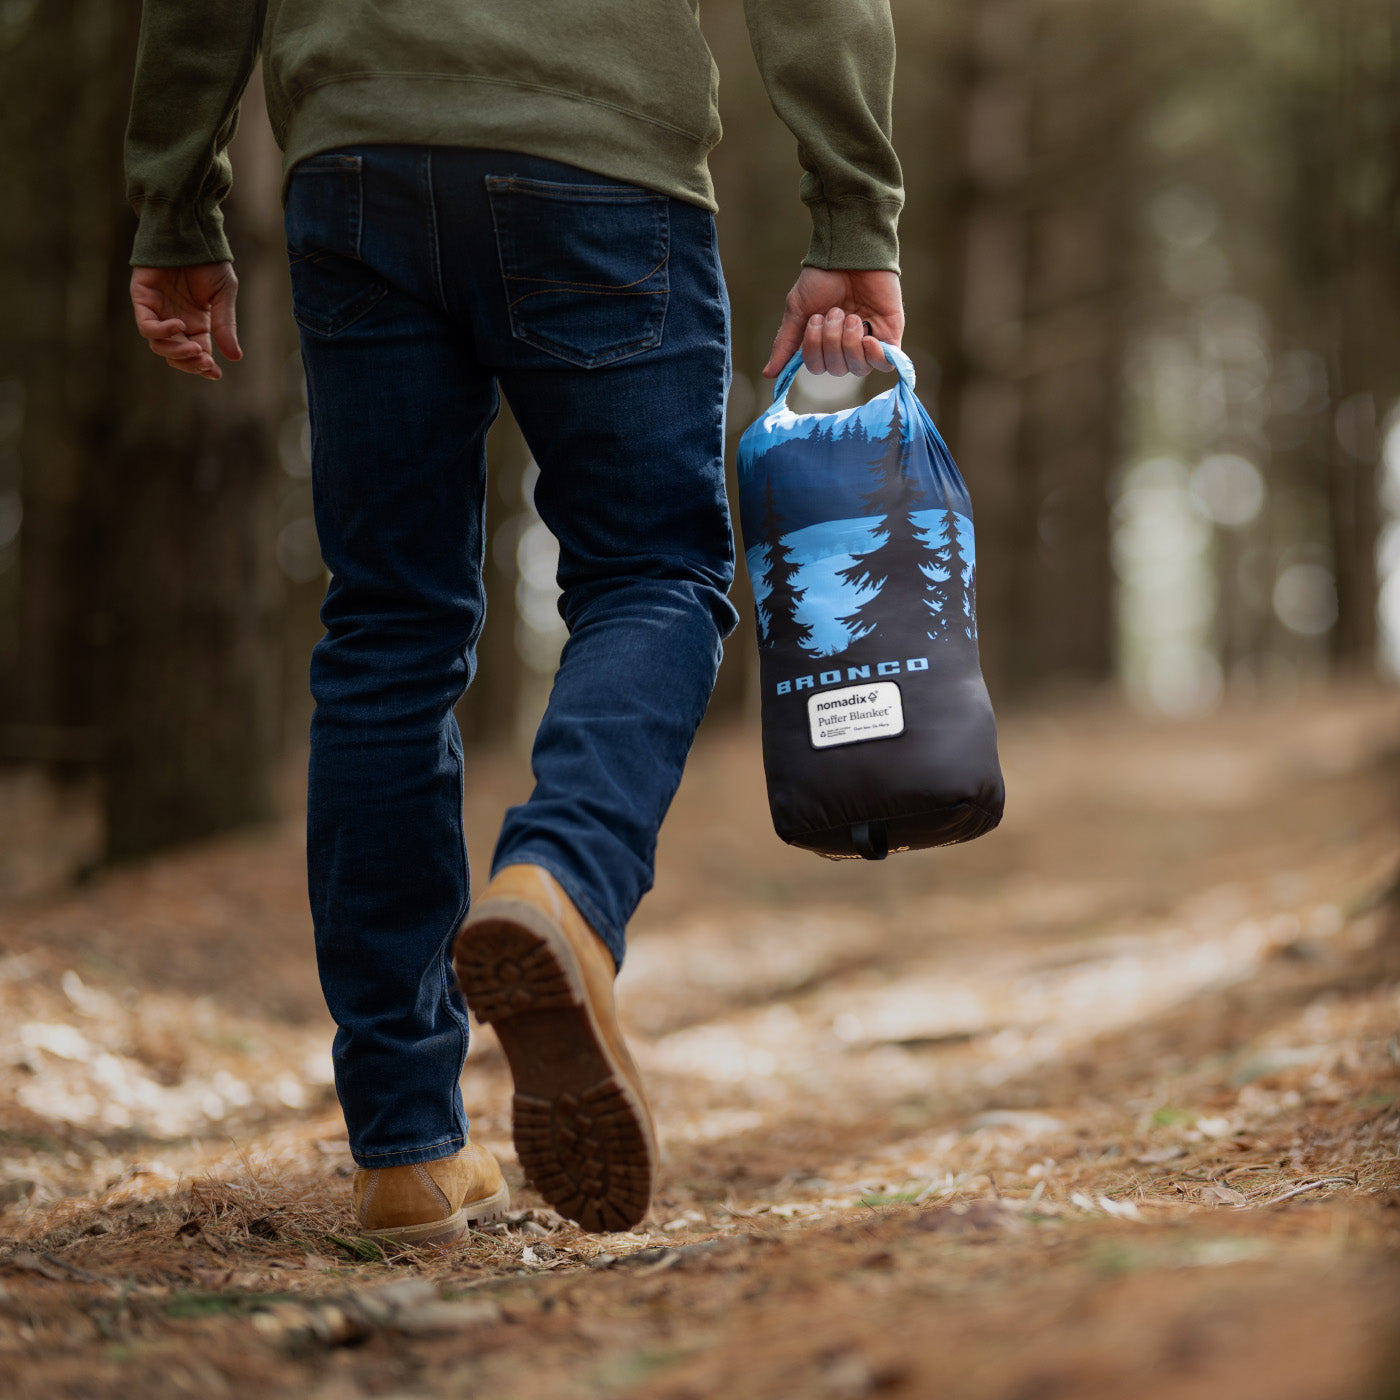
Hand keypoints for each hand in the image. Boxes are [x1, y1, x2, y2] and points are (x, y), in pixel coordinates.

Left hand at [130, 263, 241, 380]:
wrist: (189, 232)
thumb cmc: (208, 261)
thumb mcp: (224, 295)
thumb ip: (225, 325)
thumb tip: (235, 357)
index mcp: (196, 323)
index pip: (197, 354)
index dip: (204, 367)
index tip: (215, 373)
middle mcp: (176, 320)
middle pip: (175, 355)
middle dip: (190, 363)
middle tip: (206, 362)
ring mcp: (157, 311)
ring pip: (159, 346)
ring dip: (178, 352)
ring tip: (197, 349)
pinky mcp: (142, 298)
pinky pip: (146, 326)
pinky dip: (161, 332)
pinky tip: (179, 326)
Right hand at [762, 267, 904, 378]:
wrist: (851, 254)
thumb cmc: (823, 278)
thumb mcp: (798, 310)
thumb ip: (785, 343)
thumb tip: (769, 375)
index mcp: (824, 342)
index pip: (818, 367)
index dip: (814, 350)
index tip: (816, 319)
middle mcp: (846, 346)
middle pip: (837, 370)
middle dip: (831, 342)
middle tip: (835, 312)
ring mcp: (869, 341)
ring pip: (858, 369)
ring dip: (849, 343)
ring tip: (852, 316)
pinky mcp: (890, 335)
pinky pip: (885, 364)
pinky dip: (874, 356)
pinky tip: (868, 340)